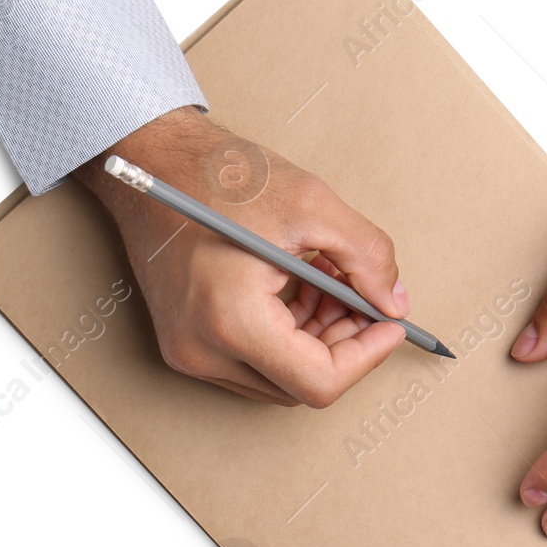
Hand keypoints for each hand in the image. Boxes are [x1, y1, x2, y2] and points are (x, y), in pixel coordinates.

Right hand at [74, 107, 408, 406]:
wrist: (152, 160)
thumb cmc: (218, 176)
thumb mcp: (312, 205)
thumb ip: (367, 259)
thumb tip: (394, 303)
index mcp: (231, 320)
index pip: (318, 382)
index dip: (367, 356)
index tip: (390, 325)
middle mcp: (202, 349)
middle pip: (300, 386)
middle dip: (345, 344)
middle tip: (367, 298)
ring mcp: (188, 351)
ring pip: (279, 378)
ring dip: (318, 340)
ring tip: (333, 284)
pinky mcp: (185, 341)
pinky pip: (252, 361)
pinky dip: (288, 335)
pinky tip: (303, 288)